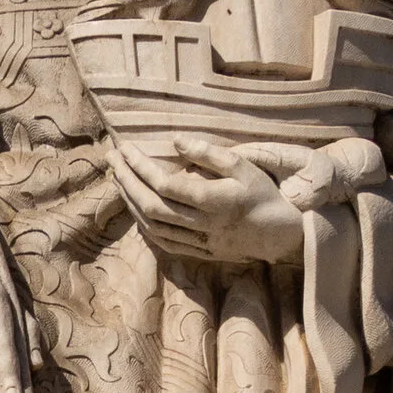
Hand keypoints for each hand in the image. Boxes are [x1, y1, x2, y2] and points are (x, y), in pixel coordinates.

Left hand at [113, 135, 302, 269]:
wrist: (280, 234)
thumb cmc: (262, 193)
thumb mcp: (242, 165)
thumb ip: (209, 153)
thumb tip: (176, 140)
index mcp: (212, 200)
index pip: (164, 183)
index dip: (140, 166)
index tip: (126, 148)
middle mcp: (202, 223)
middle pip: (151, 205)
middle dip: (126, 181)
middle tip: (112, 159)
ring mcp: (199, 241)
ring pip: (152, 225)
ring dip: (130, 202)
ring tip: (119, 179)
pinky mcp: (199, 252)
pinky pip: (162, 241)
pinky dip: (144, 224)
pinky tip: (136, 207)